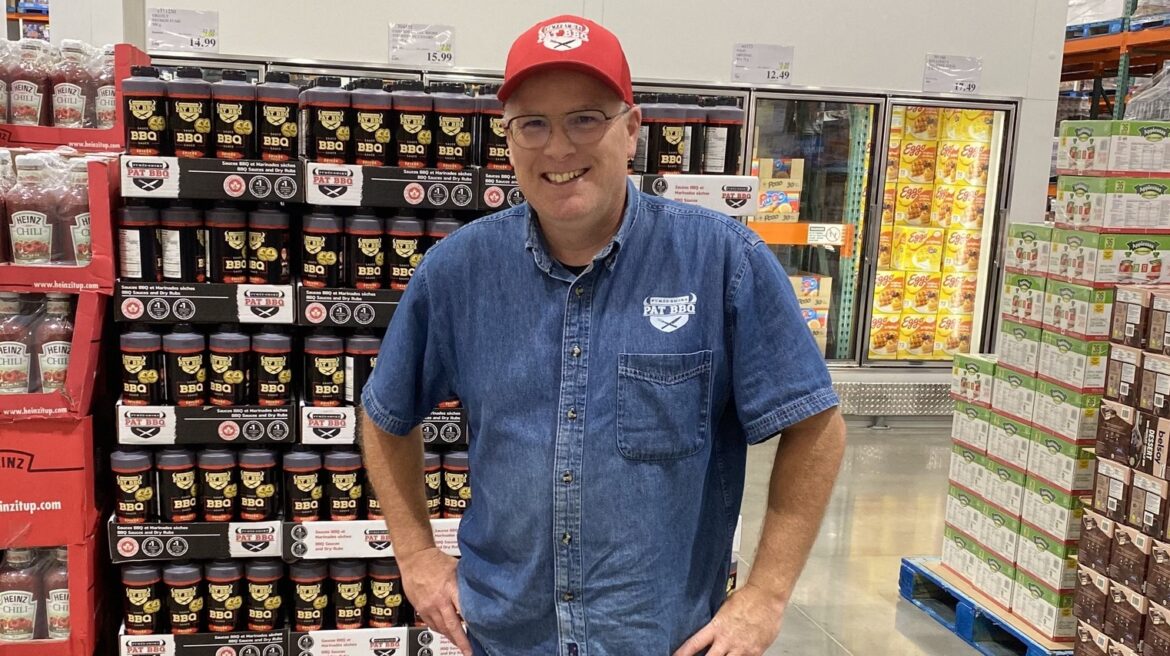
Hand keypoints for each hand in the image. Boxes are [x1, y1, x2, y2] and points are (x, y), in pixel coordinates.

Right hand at [400, 546, 472, 655]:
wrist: (414, 558)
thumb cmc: (436, 561)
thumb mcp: (457, 569)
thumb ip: (466, 583)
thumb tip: (482, 591)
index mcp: (450, 588)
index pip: (464, 610)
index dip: (473, 624)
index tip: (481, 633)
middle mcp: (439, 600)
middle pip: (452, 626)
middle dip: (461, 641)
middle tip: (469, 651)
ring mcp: (428, 606)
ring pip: (441, 628)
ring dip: (451, 637)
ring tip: (460, 645)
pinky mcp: (420, 609)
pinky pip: (431, 625)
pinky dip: (440, 630)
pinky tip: (447, 633)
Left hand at [672, 583, 786, 655]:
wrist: (766, 597)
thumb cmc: (747, 598)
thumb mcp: (724, 609)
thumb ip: (717, 624)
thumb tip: (712, 631)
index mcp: (716, 627)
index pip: (694, 644)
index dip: (682, 653)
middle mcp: (727, 640)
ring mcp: (741, 648)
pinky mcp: (755, 652)